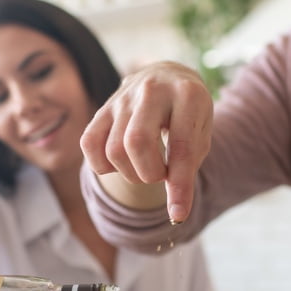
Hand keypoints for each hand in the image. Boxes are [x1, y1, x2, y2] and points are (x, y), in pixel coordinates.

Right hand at [80, 61, 212, 221]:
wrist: (167, 76)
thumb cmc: (189, 114)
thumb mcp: (201, 134)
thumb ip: (187, 168)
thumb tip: (176, 214)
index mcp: (187, 95)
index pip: (181, 147)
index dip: (179, 186)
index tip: (178, 214)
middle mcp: (152, 90)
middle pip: (136, 143)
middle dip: (149, 174)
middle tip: (161, 174)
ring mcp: (124, 97)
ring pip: (113, 149)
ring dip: (130, 173)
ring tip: (145, 167)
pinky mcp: (103, 107)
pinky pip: (89, 143)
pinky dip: (102, 165)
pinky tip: (122, 162)